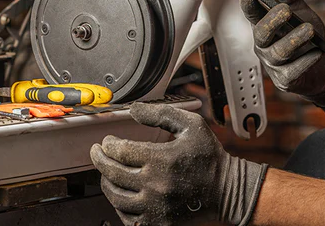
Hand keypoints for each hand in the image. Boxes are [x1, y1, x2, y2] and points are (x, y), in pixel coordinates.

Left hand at [90, 103, 266, 225]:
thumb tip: (133, 110)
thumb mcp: (190, 124)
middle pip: (113, 172)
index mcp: (162, 159)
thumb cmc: (210, 157)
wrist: (227, 189)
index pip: (121, 151)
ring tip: (105, 172)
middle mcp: (156, 185)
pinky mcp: (159, 222)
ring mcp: (156, 207)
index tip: (107, 140)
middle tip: (97, 152)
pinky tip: (120, 193)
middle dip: (100, 159)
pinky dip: (119, 205)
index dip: (109, 144)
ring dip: (105, 181)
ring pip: (116, 196)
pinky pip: (128, 217)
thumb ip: (160, 113)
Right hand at [239, 0, 324, 107]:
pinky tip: (318, 52)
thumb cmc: (307, 35)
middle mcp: (265, 45)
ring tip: (310, 30)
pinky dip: (307, 60)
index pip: (252, 15)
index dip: (248, 5)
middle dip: (272, 21)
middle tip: (286, 9)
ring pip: (279, 52)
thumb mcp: (298, 9)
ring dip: (294, 40)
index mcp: (264, 26)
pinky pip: (294, 70)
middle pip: (261, 34)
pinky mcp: (286, 80)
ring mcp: (274, 64)